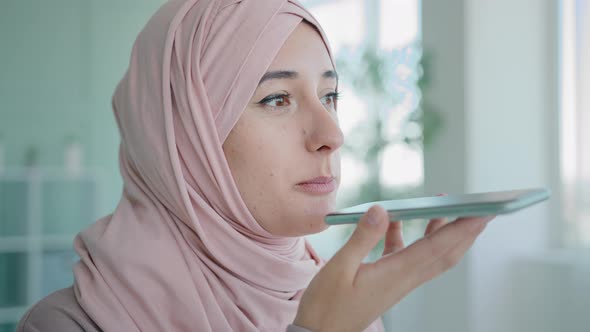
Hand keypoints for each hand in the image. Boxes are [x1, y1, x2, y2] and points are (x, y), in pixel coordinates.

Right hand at [293, 205, 494, 331]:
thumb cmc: (326, 306)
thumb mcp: (339, 268)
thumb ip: (362, 238)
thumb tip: (382, 209)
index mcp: (396, 275)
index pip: (438, 248)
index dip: (462, 228)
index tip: (484, 211)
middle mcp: (404, 279)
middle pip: (446, 253)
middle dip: (467, 230)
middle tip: (485, 207)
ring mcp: (398, 281)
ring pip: (431, 255)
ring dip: (444, 232)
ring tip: (448, 207)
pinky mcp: (387, 281)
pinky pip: (406, 256)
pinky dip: (408, 237)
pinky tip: (395, 221)